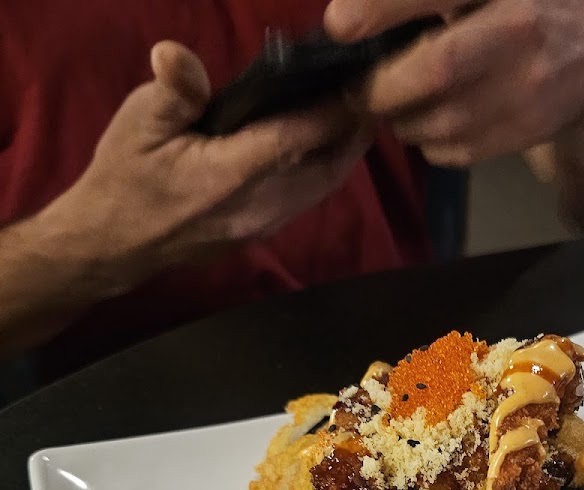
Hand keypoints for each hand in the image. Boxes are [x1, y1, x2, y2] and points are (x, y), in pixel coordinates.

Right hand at [45, 42, 370, 291]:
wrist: (114, 245)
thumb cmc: (123, 179)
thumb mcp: (137, 123)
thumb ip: (174, 89)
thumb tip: (175, 55)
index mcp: (230, 175)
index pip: (299, 136)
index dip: (335, 108)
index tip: (360, 78)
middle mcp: (260, 207)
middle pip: (329, 167)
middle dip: (354, 129)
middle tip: (372, 90)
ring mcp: (266, 225)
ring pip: (325, 186)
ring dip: (345, 151)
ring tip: (357, 111)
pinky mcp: (265, 232)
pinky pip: (310, 197)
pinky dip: (326, 168)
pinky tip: (327, 142)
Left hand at [323, 0, 583, 167]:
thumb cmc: (522, 4)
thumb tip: (348, 15)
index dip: (383, 6)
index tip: (339, 24)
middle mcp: (524, 28)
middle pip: (437, 68)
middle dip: (383, 85)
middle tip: (356, 89)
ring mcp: (531, 86)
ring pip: (441, 119)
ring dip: (401, 119)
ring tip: (391, 104)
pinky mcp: (526, 130)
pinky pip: (455, 149)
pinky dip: (427, 141)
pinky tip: (427, 121)